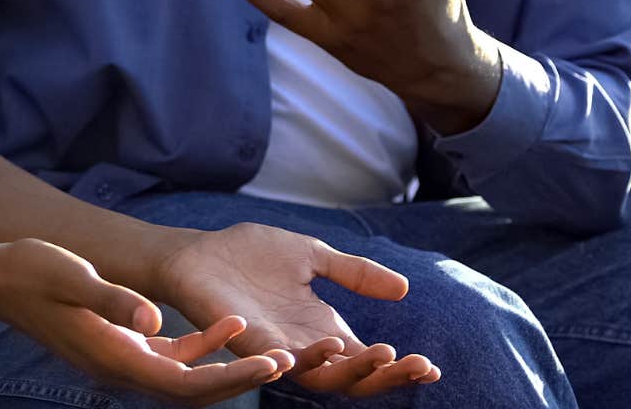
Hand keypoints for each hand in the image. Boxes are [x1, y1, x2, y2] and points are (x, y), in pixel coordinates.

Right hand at [0, 237, 292, 405]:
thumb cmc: (31, 272)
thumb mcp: (71, 276)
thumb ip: (113, 298)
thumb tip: (155, 319)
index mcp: (115, 358)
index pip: (185, 383)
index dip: (231, 378)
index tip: (269, 364)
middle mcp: (122, 368)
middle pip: (194, 390)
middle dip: (241, 381)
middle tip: (288, 363)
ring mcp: (123, 358)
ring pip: (188, 377)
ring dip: (229, 368)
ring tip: (272, 352)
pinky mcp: (123, 344)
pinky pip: (173, 357)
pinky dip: (203, 347)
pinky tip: (229, 326)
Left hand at [151, 222, 440, 396]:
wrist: (198, 253)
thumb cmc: (250, 257)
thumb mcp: (313, 257)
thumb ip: (354, 273)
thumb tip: (404, 289)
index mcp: (322, 329)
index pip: (367, 360)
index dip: (399, 368)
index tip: (432, 368)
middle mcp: (303, 346)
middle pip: (353, 377)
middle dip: (388, 375)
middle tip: (419, 365)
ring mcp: (276, 348)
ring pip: (322, 375)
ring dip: (353, 368)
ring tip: (384, 353)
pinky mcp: (247, 342)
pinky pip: (277, 360)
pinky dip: (300, 359)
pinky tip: (326, 349)